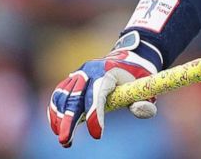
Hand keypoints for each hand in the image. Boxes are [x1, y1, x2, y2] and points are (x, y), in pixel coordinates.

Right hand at [48, 30, 161, 147]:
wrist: (130, 57)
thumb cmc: (137, 76)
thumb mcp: (146, 87)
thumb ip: (145, 101)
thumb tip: (139, 109)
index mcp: (109, 73)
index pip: (98, 96)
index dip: (95, 116)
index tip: (98, 135)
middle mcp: (91, 71)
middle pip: (76, 98)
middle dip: (69, 121)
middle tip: (66, 142)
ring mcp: (80, 73)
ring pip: (64, 96)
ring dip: (59, 118)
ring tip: (63, 138)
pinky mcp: (74, 77)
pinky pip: (60, 93)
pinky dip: (55, 109)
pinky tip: (56, 125)